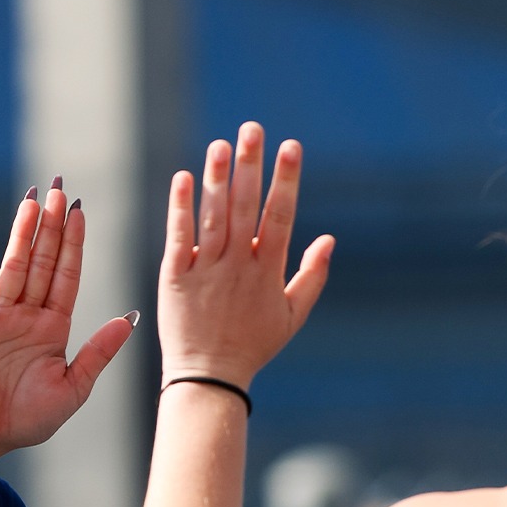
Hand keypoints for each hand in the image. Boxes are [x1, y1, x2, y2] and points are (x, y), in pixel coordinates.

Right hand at [0, 184, 135, 468]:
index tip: (80, 211)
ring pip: (12, 269)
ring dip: (20, 236)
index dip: (73, 244)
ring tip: (30, 202)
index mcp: (54, 326)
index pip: (66, 276)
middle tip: (58, 190)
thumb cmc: (31, 417)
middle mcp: (26, 315)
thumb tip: (129, 319)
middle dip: (50, 227)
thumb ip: (98, 353)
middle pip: (40, 262)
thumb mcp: (74, 388)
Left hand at [157, 122, 333, 389]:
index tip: (291, 147)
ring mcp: (207, 271)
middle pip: (246, 208)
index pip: (281, 217)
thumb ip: (312, 276)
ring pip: (214, 217)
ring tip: (220, 144)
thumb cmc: (253, 345)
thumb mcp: (293, 316)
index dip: (286, 180)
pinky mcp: (176, 278)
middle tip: (253, 128)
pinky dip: (181, 207)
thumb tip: (330, 238)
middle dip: (251, 166)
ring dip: (217, 178)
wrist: (208, 378)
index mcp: (268, 272)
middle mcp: (238, 267)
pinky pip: (179, 237)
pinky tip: (184, 178)